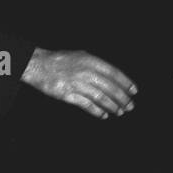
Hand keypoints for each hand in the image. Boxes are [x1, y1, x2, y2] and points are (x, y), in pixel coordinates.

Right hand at [21, 49, 136, 118]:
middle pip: (109, 87)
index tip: (134, 91)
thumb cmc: (61, 61)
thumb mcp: (81, 56)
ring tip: (119, 112)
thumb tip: (114, 77)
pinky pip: (86, 104)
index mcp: (90, 60)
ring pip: (100, 97)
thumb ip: (97, 65)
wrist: (38, 65)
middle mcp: (85, 71)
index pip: (113, 72)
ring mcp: (76, 84)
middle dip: (122, 98)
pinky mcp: (67, 95)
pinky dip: (97, 111)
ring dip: (112, 106)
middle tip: (130, 106)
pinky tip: (103, 115)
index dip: (125, 82)